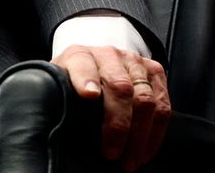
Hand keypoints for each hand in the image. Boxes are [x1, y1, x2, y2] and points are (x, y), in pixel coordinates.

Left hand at [52, 44, 171, 170]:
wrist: (96, 62)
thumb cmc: (73, 82)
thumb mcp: (58, 85)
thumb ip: (58, 95)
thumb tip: (51, 124)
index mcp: (79, 55)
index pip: (82, 64)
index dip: (85, 78)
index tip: (87, 96)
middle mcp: (109, 54)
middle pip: (120, 87)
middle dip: (118, 124)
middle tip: (111, 153)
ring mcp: (135, 61)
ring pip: (146, 100)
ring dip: (139, 136)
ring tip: (129, 161)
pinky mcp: (155, 72)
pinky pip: (163, 106)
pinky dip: (155, 134)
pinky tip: (144, 152)